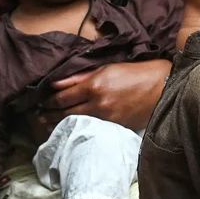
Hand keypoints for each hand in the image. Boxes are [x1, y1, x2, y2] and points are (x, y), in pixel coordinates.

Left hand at [45, 60, 169, 130]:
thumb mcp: (106, 69)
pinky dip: (78, 128)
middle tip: (38, 116)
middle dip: (49, 115)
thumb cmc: (134, 73)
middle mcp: (98, 103)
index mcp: (94, 85)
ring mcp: (106, 118)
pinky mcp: (115, 127)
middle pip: (65, 113)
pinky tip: (71, 129)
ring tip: (48, 125)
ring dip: (60, 124)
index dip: (48, 101)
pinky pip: (90, 129)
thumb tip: (56, 83)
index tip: (41, 102)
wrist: (161, 86)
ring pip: (76, 123)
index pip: (62, 97)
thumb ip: (79, 77)